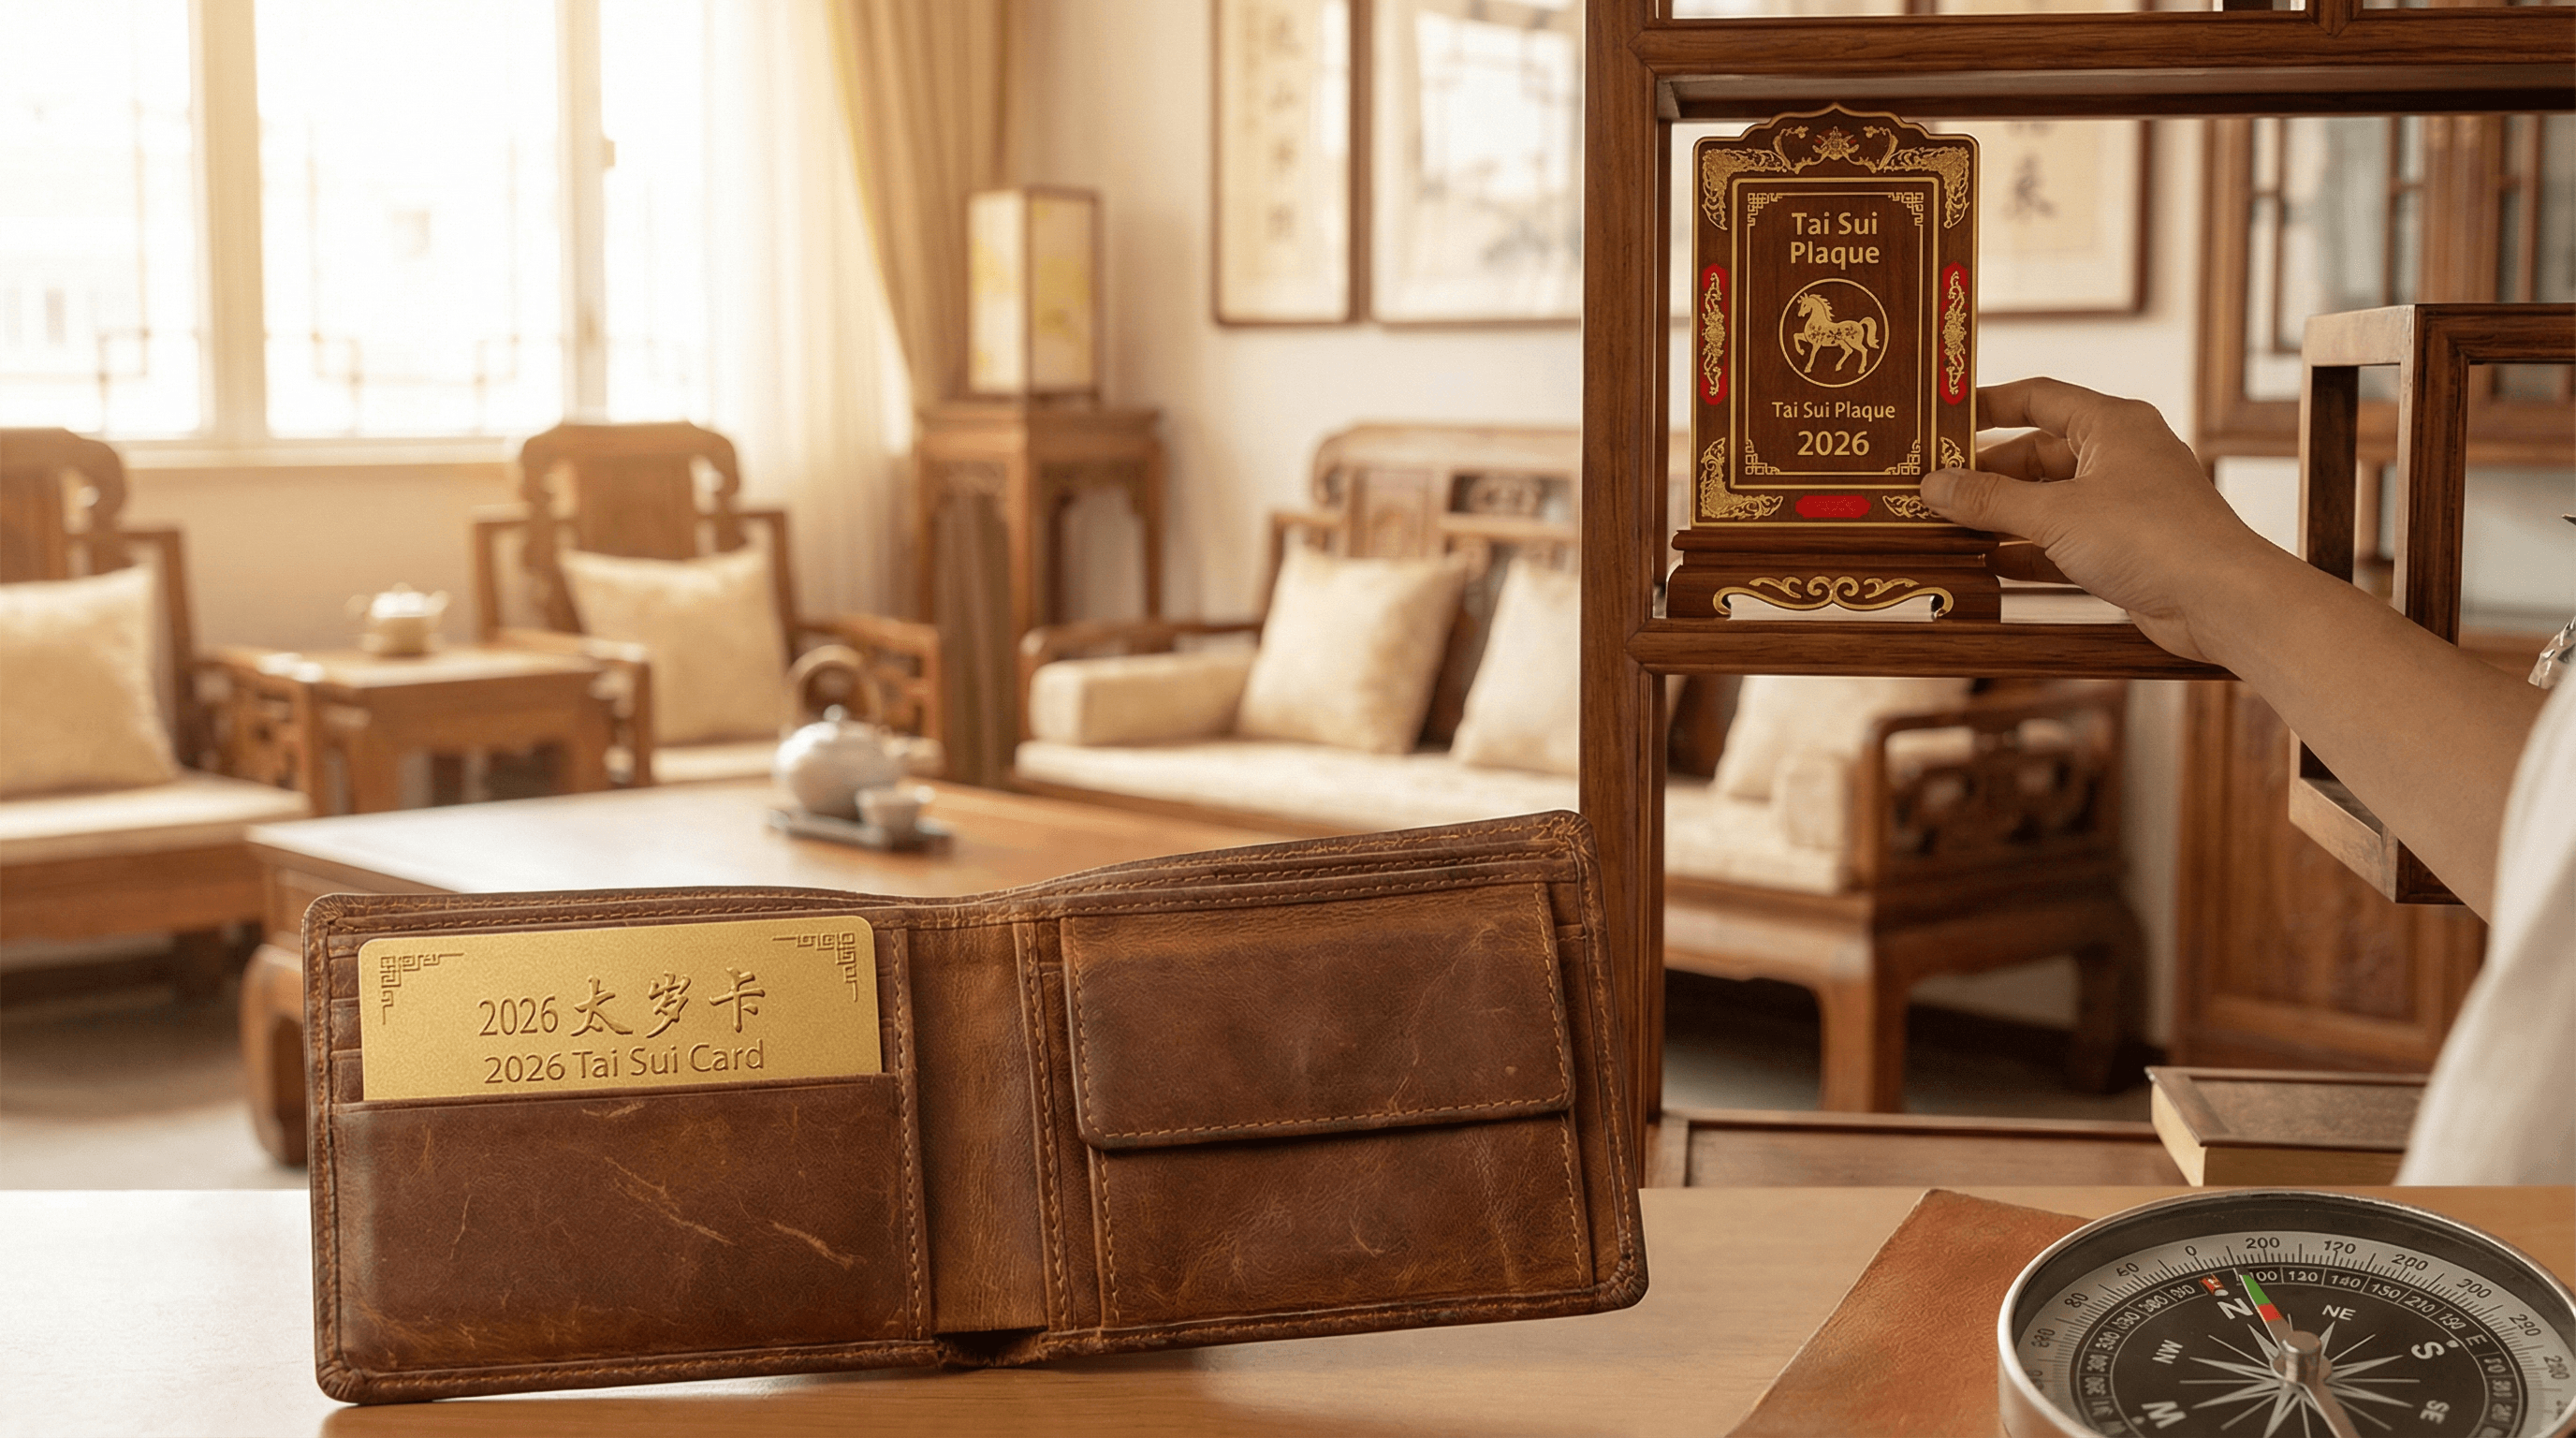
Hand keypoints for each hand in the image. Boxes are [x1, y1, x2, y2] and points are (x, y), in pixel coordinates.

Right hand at [1918, 377, 2294, 663]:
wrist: (2222, 601)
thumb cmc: (2153, 538)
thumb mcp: (2057, 515)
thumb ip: (1991, 501)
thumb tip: (1934, 485)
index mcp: (2112, 424)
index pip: (2039, 397)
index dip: (1988, 404)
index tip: (1943, 419)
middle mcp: (2120, 456)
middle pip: (2037, 454)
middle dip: (1986, 474)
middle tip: (1933, 489)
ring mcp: (2124, 504)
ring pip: (2048, 501)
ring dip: (2002, 517)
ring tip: (1947, 528)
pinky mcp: (2126, 548)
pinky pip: (2063, 540)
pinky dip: (2027, 550)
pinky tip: (1988, 564)